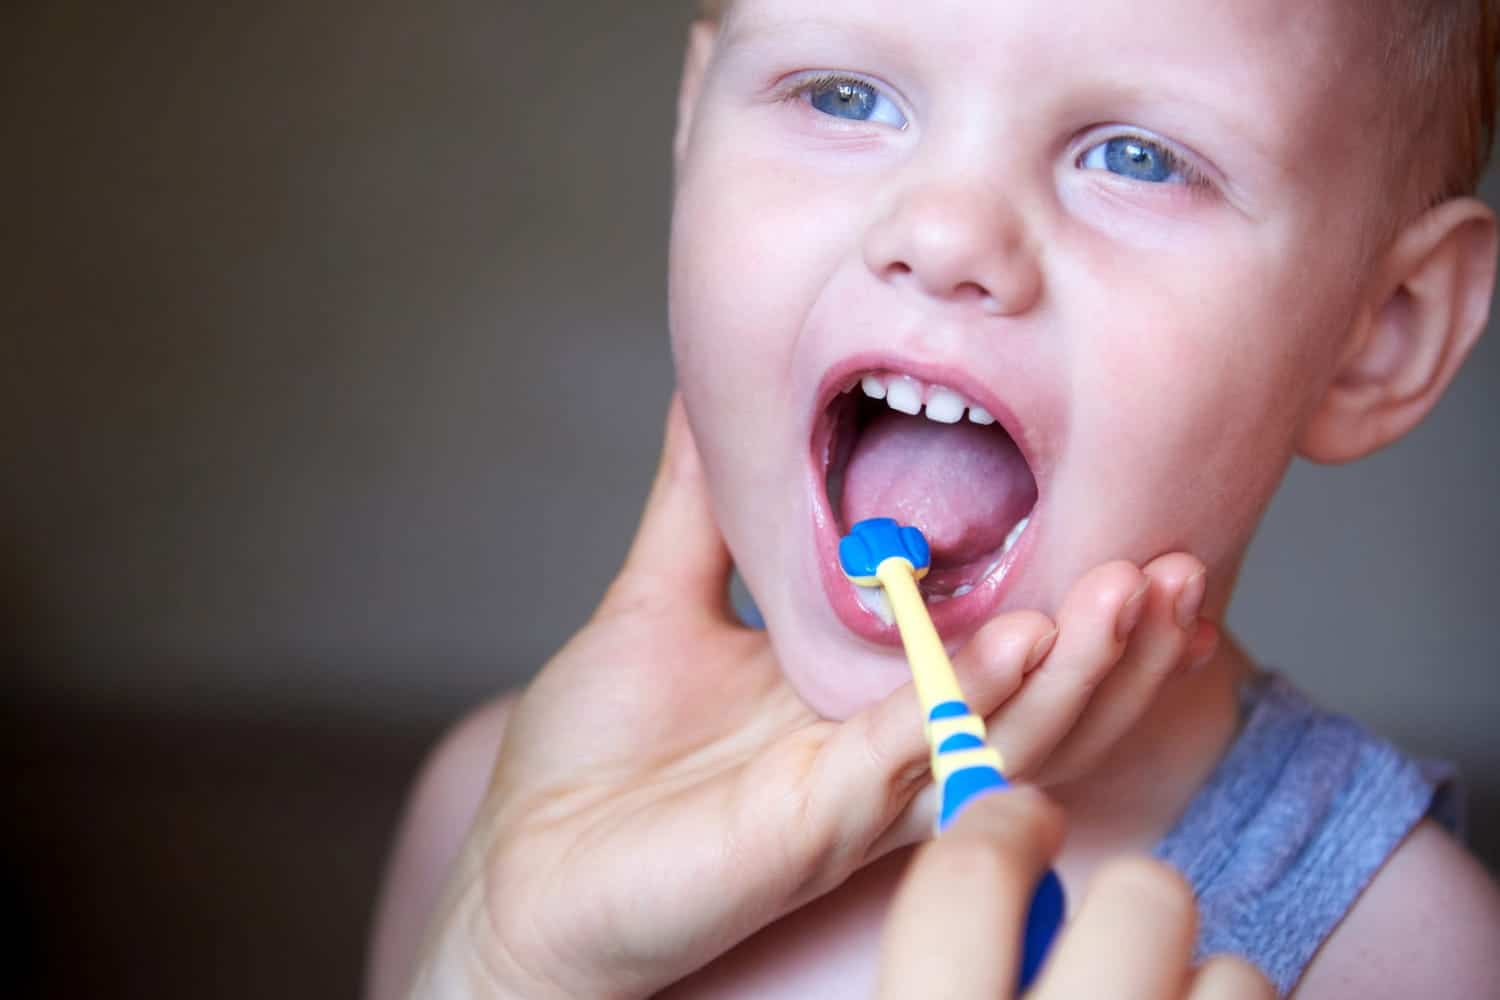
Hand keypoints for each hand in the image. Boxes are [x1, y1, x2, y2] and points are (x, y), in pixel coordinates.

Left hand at [410, 396, 1215, 998]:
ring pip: (1005, 735)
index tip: (1144, 533)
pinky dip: (977, 698)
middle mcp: (877, 753)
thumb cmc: (591, 762)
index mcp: (853, 700)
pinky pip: (915, 755)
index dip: (1073, 605)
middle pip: (1033, 702)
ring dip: (1084, 666)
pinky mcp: (813, 825)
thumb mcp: (656, 600)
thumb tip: (704, 392)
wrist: (521, 873)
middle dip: (1118, 639)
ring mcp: (856, 795)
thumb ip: (696, 506)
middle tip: (1188, 560)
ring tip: (1146, 589)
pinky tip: (1027, 638)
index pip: (994, 653)